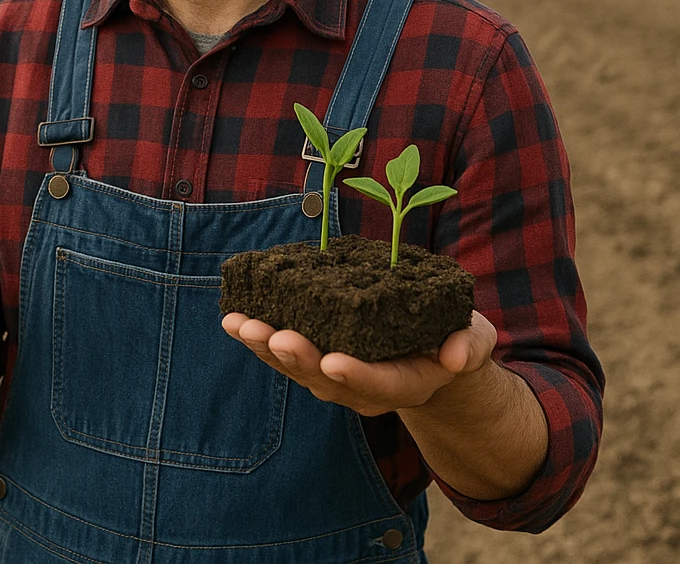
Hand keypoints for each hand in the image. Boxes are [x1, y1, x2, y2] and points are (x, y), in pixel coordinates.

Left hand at [221, 310, 496, 416]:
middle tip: (274, 336)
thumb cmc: (452, 338)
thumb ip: (469, 345)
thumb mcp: (474, 338)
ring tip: (241, 324)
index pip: (379, 384)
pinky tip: (233, 319)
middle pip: (327, 379)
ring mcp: (335, 376)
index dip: (356, 375)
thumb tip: (456, 355)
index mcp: (405, 382)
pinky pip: (282, 351)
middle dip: (299, 358)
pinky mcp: (315, 358)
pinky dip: (257, 337)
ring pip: (297, 368)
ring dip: (266, 347)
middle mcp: (364, 388)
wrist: (430, 352)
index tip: (334, 362)